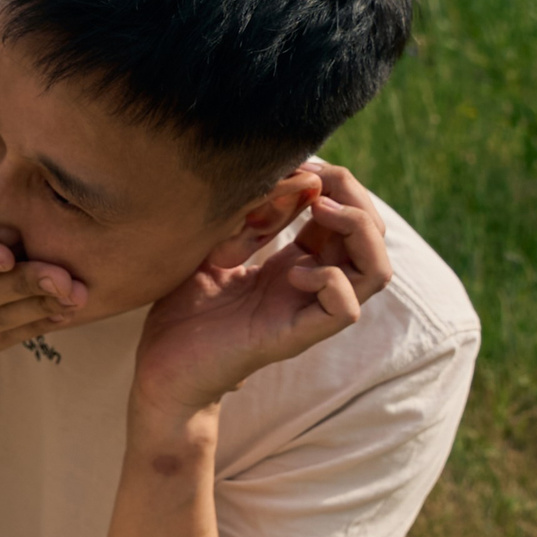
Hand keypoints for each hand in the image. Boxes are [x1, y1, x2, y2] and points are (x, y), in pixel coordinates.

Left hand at [133, 166, 393, 419]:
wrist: (160, 370)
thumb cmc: (182, 314)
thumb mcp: (212, 249)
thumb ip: (249, 216)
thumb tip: (294, 180)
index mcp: (296, 265)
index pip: (346, 219)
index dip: (335, 185)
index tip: (299, 165)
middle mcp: (311, 287)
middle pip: (372, 237)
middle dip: (355, 197)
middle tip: (316, 180)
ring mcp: (307, 312)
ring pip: (376, 271)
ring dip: (358, 230)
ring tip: (319, 211)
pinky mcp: (294, 337)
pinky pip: (345, 309)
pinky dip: (330, 280)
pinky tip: (294, 271)